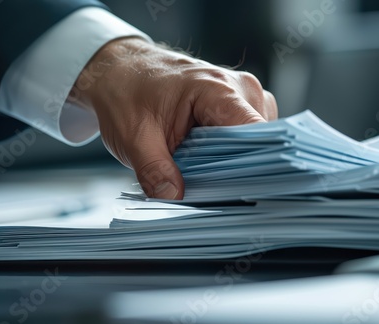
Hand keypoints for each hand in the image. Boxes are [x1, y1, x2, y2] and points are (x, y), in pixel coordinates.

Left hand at [72, 37, 277, 199]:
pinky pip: (245, 134)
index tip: (238, 191)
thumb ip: (154, 170)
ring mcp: (239, 94)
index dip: (252, 166)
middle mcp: (238, 88)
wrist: (119, 70)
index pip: (257, 133)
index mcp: (218, 89)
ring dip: (233, 160)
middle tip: (205, 183)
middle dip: (236, 167)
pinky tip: (207, 158)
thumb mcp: (133, 136)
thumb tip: (174, 198)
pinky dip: (229, 152)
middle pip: (260, 141)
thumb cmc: (126, 91)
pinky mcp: (233, 103)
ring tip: (201, 167)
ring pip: (255, 140)